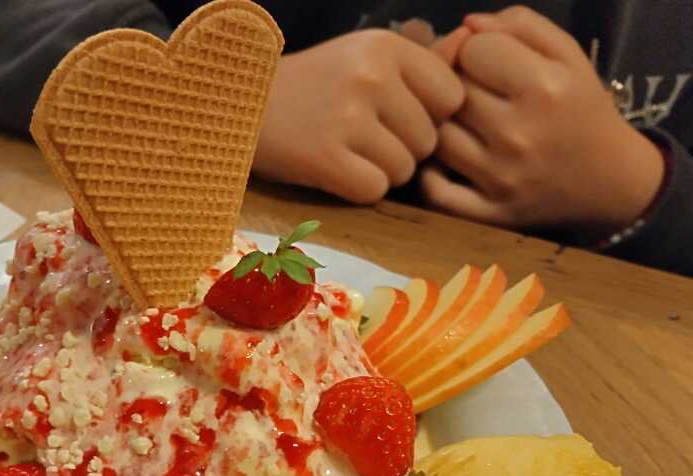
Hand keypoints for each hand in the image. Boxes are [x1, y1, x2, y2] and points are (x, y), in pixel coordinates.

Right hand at [254, 28, 468, 203]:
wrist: (245, 106)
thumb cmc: (315, 86)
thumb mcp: (365, 57)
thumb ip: (422, 60)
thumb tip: (472, 44)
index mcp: (386, 47)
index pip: (451, 97)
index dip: (431, 116)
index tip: (398, 116)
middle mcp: (370, 77)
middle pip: (429, 139)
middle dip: (405, 148)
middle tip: (367, 138)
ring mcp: (346, 118)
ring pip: (405, 169)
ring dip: (383, 172)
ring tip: (350, 153)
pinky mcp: (325, 158)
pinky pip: (374, 190)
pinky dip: (359, 189)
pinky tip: (337, 171)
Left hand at [421, 6, 663, 233]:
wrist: (609, 181)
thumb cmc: (580, 109)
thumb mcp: (568, 56)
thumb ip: (521, 26)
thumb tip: (467, 24)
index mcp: (544, 88)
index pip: (473, 50)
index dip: (474, 49)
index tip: (486, 62)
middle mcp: (520, 134)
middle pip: (450, 92)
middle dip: (454, 85)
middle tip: (471, 93)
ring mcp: (501, 178)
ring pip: (436, 137)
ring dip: (441, 127)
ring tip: (461, 125)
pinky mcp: (488, 213)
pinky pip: (435, 191)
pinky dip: (431, 176)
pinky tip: (447, 162)